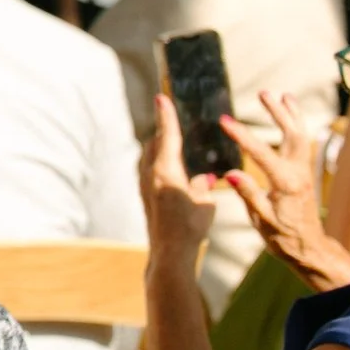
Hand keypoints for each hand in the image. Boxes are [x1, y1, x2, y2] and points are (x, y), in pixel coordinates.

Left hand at [143, 93, 221, 272]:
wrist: (168, 252)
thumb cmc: (190, 227)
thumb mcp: (205, 204)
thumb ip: (203, 186)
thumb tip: (205, 177)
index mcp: (166, 172)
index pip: (167, 136)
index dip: (166, 116)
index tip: (162, 97)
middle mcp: (150, 175)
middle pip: (155, 144)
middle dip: (164, 130)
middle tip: (173, 116)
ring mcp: (144, 184)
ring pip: (150, 156)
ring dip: (161, 147)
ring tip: (174, 140)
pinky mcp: (144, 195)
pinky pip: (150, 169)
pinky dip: (160, 162)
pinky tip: (171, 167)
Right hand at [225, 91, 349, 292]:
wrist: (307, 246)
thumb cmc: (282, 236)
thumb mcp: (261, 220)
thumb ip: (248, 195)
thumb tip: (230, 173)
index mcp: (285, 184)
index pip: (261, 153)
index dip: (242, 136)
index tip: (224, 121)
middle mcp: (298, 173)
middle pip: (292, 135)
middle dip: (278, 113)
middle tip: (263, 94)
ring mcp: (304, 172)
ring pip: (301, 135)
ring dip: (291, 114)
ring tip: (281, 95)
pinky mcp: (304, 173)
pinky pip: (303, 142)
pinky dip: (297, 125)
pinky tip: (290, 115)